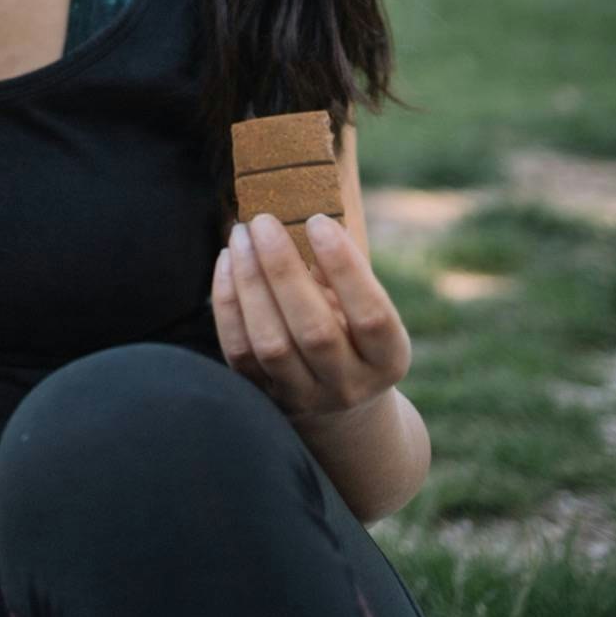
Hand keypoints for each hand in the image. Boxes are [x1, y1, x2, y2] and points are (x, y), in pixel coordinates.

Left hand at [210, 212, 411, 427]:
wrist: (335, 398)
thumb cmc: (352, 331)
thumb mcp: (364, 306)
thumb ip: (344, 272)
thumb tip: (307, 218)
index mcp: (388, 359)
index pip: (371, 315)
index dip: (345, 268)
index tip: (317, 221)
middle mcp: (348, 385)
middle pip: (314, 331)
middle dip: (284, 270)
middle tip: (263, 222)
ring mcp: (304, 397)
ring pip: (271, 343)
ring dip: (250, 282)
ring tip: (241, 236)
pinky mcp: (264, 397)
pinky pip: (239, 350)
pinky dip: (229, 303)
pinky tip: (228, 263)